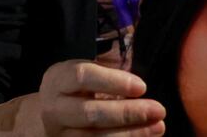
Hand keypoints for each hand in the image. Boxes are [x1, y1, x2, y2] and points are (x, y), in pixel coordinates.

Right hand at [36, 61, 165, 136]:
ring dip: (131, 134)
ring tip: (158, 127)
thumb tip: (140, 86)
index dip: (113, 81)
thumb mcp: (81, 76)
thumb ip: (105, 76)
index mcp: (57, 81)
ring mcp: (61, 134)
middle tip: (158, 110)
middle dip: (127, 113)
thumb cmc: (74, 91)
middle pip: (90, 113)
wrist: (49, 118)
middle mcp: (55, 109)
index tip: (142, 86)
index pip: (81, 77)